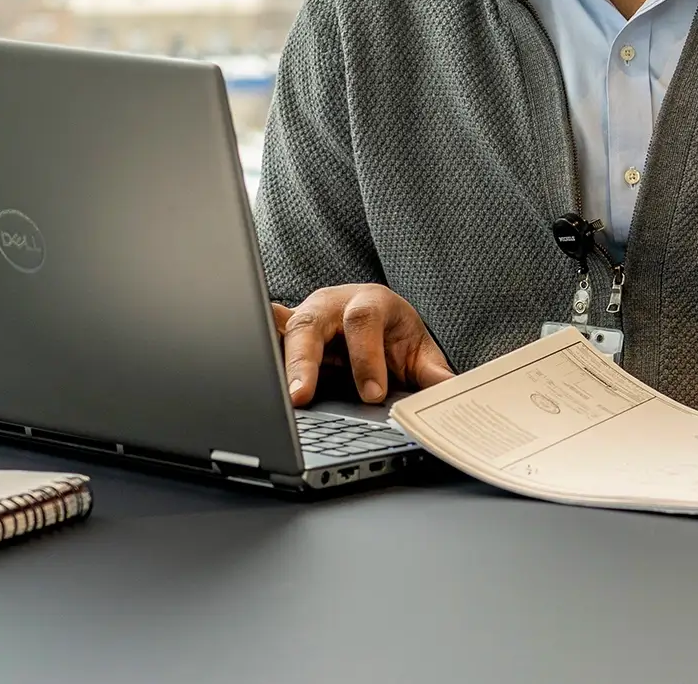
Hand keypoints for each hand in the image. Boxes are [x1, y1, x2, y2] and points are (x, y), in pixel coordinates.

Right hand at [272, 285, 453, 405]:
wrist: (376, 318)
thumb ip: (432, 373)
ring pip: (284, 331)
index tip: (373, 394)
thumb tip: (451, 392)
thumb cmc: (394, 334)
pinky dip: (257, 348)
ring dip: (276, 362)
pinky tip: (246, 368)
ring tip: (272, 394)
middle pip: (311, 323)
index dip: (366, 356)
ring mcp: (304, 315)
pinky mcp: (286, 332)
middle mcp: (332, 304)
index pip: (363, 321)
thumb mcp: (418, 350)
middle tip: (301, 396)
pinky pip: (267, 335)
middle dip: (304, 360)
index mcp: (370, 301)